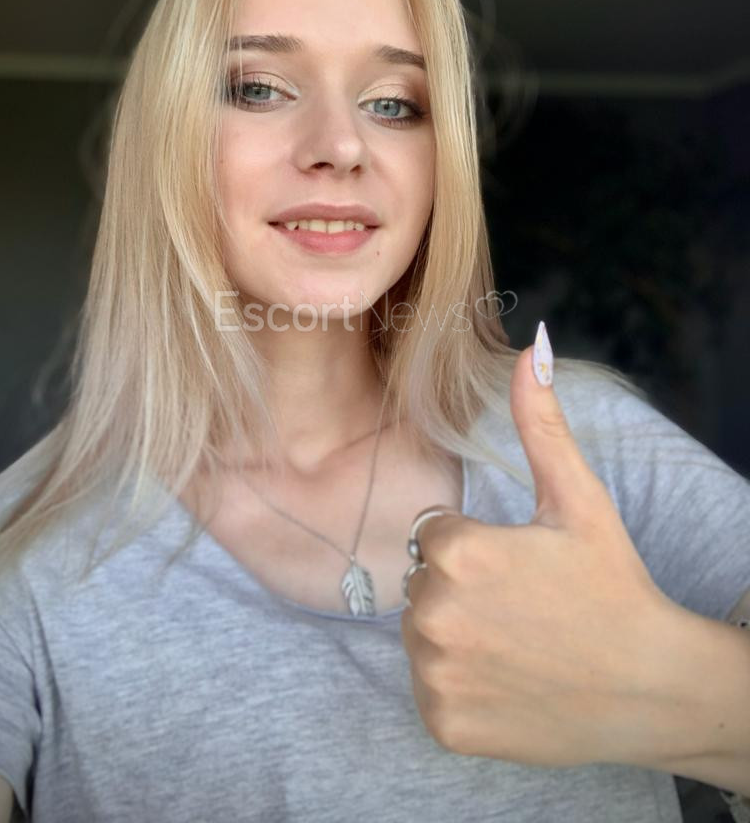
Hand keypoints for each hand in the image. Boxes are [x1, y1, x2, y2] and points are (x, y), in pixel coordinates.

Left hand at [400, 337, 682, 767]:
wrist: (649, 686)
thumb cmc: (611, 584)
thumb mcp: (577, 498)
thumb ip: (540, 422)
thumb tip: (532, 346)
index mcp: (457, 551)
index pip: (434, 534)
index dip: (478, 545)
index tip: (522, 567)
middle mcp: (433, 613)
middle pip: (422, 583)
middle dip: (462, 587)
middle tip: (524, 606)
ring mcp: (436, 675)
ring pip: (421, 635)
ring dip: (457, 636)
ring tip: (518, 643)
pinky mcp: (443, 724)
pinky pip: (430, 688)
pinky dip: (460, 688)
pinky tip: (510, 682)